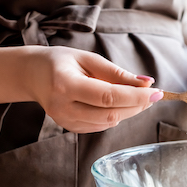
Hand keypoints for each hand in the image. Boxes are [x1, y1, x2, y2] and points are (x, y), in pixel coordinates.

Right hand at [0, 43, 161, 131]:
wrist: (31, 75)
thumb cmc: (60, 62)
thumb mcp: (87, 58)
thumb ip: (116, 72)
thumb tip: (146, 83)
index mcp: (65, 84)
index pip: (107, 97)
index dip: (135, 97)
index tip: (156, 91)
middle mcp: (63, 107)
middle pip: (110, 114)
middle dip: (136, 106)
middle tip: (152, 94)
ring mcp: (65, 121)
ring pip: (108, 123)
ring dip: (129, 112)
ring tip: (137, 97)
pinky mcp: (69, 128)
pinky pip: (100, 126)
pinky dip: (115, 116)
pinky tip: (119, 104)